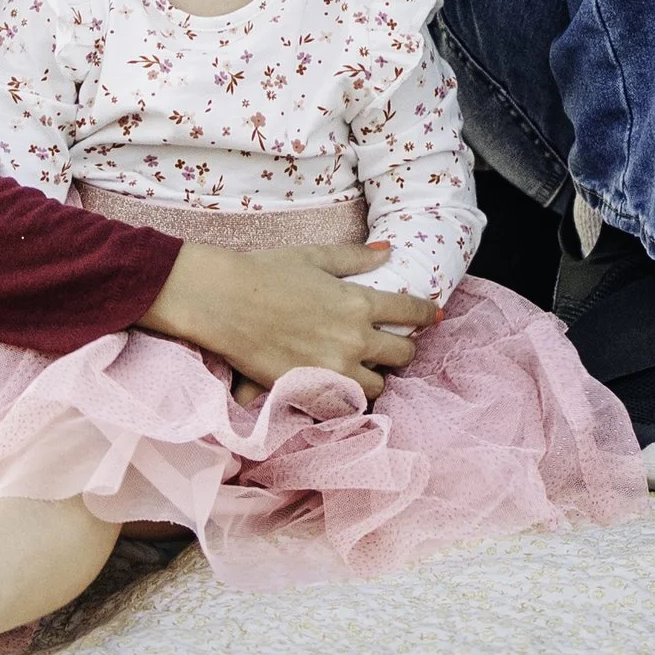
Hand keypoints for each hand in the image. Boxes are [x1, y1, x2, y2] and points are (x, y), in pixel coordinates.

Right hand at [142, 239, 437, 397]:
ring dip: (375, 376)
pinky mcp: (309, 390)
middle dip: (403, 349)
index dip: (426, 313)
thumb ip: (355, 257)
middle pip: (403, 355)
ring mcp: (332, 369)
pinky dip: (346, 394)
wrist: (222, 302)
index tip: (432, 315)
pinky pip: (344, 403)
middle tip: (392, 345)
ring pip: (377, 386)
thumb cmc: (265, 272)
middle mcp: (353, 339)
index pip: (409, 311)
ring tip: (362, 367)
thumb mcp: (314, 257)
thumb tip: (387, 251)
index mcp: (358, 302)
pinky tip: (337, 383)